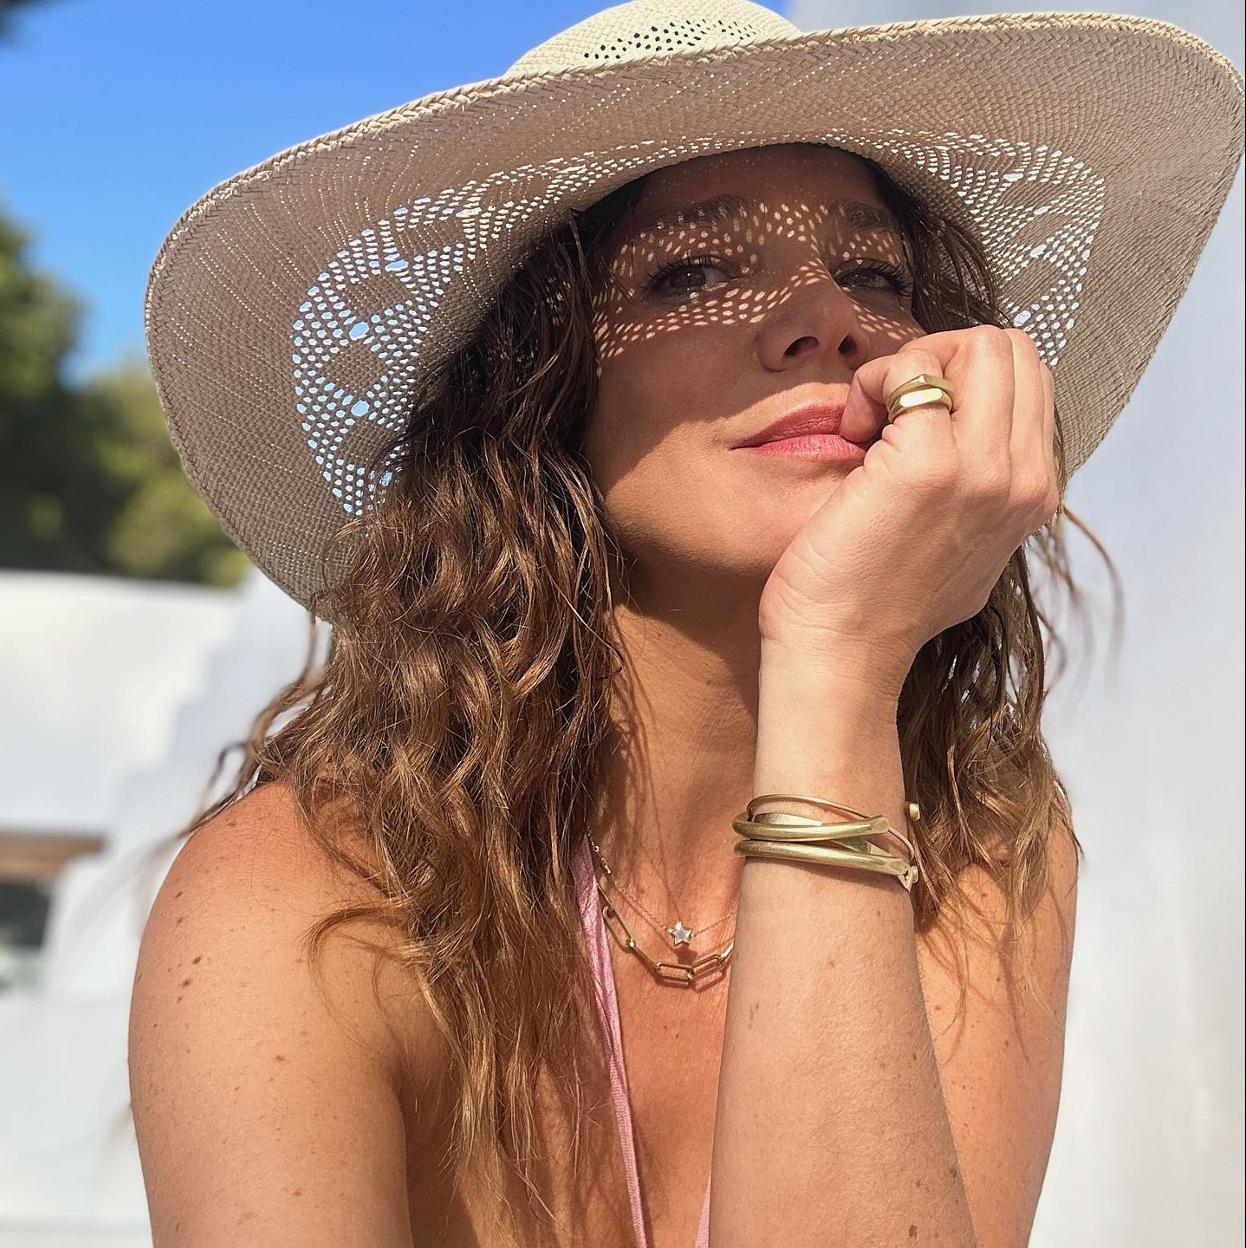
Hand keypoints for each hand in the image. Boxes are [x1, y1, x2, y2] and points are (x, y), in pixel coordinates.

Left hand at [757, 325, 1060, 693]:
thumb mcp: (967, 549)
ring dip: (911, 365)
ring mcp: (982, 469)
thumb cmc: (881, 602)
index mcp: (1035, 494)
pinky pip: (911, 368)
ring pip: (977, 344)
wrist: (842, 651)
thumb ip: (985, 494)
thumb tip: (976, 441)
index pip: (1027, 379)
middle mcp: (1023, 478)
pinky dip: (872, 383)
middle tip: (888, 412)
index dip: (961, 380)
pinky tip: (850, 432)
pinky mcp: (928, 463)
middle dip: (940, 359)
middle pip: (1009, 349)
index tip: (908, 425)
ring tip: (871, 422)